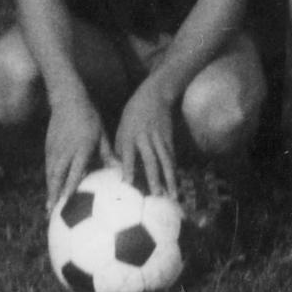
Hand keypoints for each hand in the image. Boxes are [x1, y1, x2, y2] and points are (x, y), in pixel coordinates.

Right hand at [44, 94, 106, 212]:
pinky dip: (48, 181)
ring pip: (50, 174)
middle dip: (54, 195)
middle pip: (57, 176)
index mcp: (81, 148)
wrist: (68, 100)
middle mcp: (65, 151)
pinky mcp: (48, 147)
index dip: (70, 186)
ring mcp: (54, 149)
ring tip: (49, 208)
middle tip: (53, 212)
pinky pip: (48, 167)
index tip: (68, 201)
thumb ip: (107, 153)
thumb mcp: (101, 134)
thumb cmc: (89, 117)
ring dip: (49, 191)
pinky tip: (50, 191)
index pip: (74, 170)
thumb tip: (119, 169)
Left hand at [114, 83, 178, 197]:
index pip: (128, 154)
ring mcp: (159, 139)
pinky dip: (174, 173)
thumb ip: (119, 150)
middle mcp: (145, 138)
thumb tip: (116, 172)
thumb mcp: (121, 129)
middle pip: (151, 160)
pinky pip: (172, 158)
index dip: (128, 168)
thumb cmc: (132, 116)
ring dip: (170, 180)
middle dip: (154, 178)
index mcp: (129, 136)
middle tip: (157, 195)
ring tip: (172, 196)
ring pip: (166, 162)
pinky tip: (176, 186)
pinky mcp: (169, 140)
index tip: (128, 183)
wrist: (154, 96)